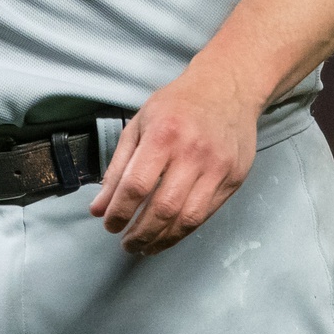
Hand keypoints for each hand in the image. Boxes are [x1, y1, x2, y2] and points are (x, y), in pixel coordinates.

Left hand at [89, 62, 259, 254]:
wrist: (227, 88)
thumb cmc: (178, 104)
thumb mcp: (139, 125)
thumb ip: (118, 168)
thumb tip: (99, 208)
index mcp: (163, 134)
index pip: (136, 185)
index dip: (119, 212)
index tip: (109, 225)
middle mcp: (193, 152)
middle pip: (163, 207)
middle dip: (140, 233)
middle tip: (127, 243)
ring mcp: (217, 167)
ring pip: (188, 218)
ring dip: (162, 239)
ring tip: (145, 246)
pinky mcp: (234, 179)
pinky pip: (206, 215)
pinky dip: (184, 231)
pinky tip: (169, 235)